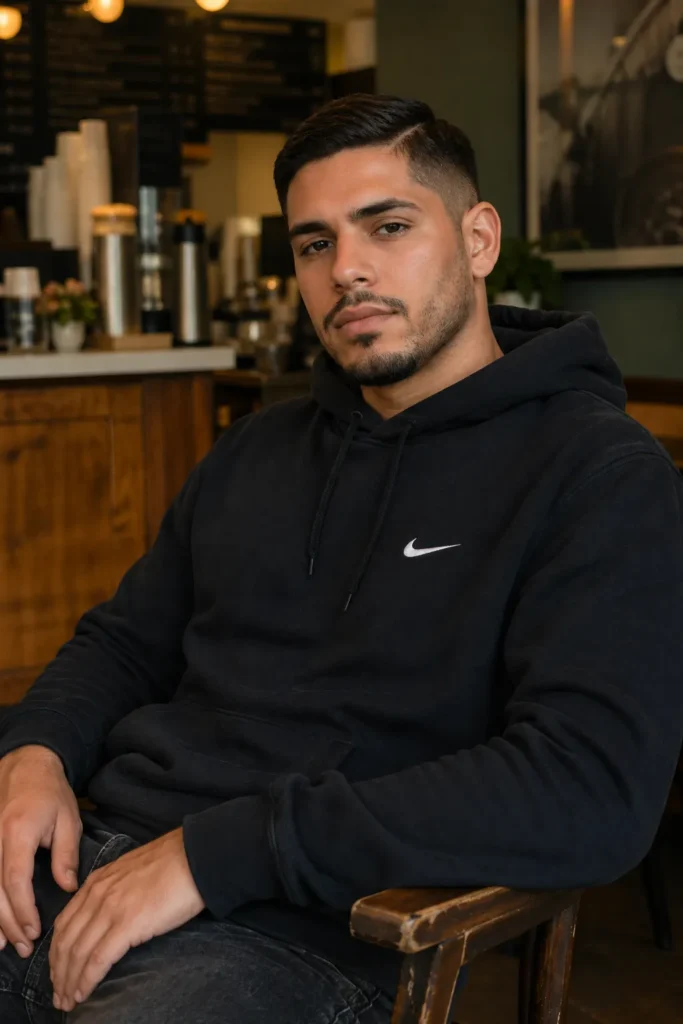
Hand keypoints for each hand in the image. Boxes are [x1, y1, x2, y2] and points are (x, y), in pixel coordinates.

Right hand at [0, 745, 80, 956]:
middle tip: (25, 948)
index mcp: (17, 832)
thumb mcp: (68, 818)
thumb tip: (67, 888)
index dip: (23, 910)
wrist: (24, 764)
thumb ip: (66, 855)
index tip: (34, 931)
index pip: (15, 880)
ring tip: (5, 945)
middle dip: (9, 924)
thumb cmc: (49, 791)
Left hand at [49, 827, 204, 1010]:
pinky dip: (86, 980)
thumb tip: (110, 915)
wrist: (196, 856)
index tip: (58, 972)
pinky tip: (83, 993)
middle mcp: (98, 894)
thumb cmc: (173, 864)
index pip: (64, 923)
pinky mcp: (128, 923)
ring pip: (77, 952)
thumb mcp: (131, 872)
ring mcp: (111, 908)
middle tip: (59, 995)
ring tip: (69, 1001)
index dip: (57, 952)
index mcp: (98, 881)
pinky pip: (98, 958)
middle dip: (59, 972)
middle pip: (65, 941)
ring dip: (69, 981)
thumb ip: (114, 890)